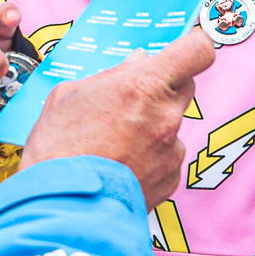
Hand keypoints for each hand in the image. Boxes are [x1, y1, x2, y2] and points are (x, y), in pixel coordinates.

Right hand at [20, 30, 216, 209]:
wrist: (61, 208)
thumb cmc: (57, 150)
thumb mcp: (69, 95)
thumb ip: (111, 75)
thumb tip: (136, 64)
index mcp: (144, 85)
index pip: (197, 51)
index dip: (192, 46)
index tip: (182, 50)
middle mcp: (166, 115)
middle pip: (185, 86)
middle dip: (163, 87)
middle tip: (131, 99)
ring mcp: (172, 149)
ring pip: (172, 124)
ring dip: (152, 127)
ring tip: (114, 144)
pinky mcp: (171, 179)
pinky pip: (167, 157)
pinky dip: (149, 158)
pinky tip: (120, 165)